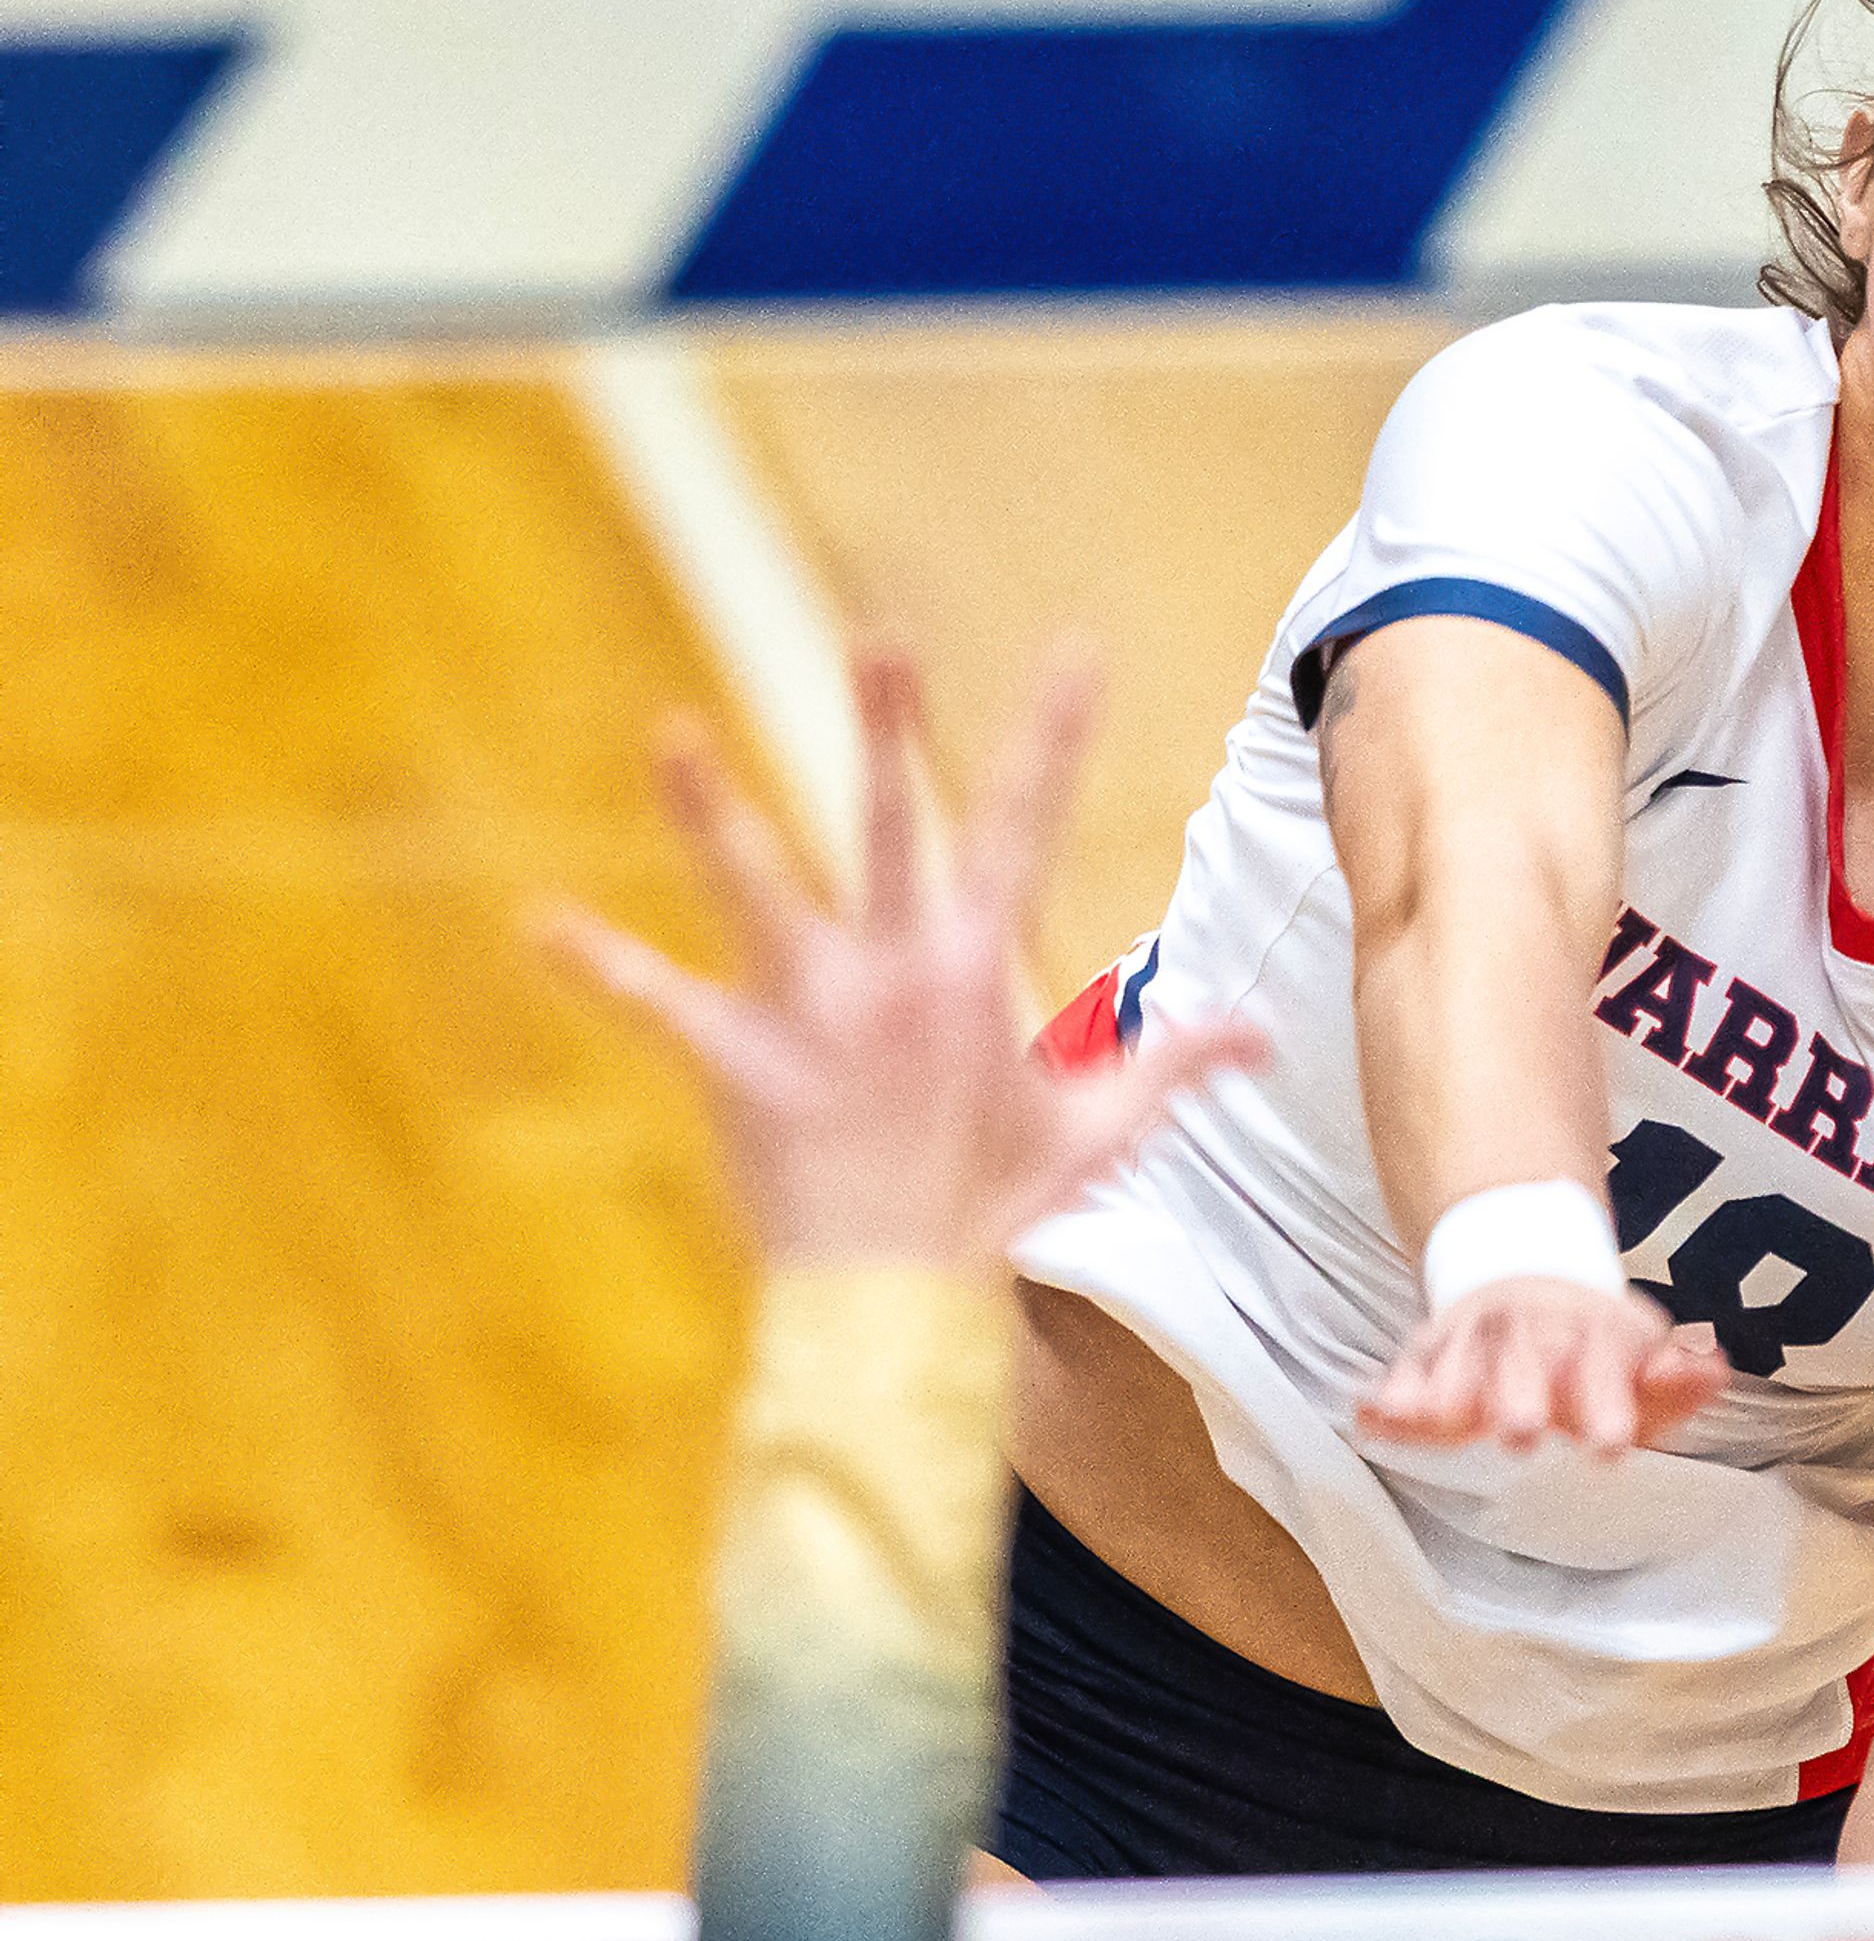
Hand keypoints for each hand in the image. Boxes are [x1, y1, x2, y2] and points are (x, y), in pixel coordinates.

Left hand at [539, 643, 1269, 1271]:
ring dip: (712, 811)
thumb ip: (1176, 1063)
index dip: (1054, 734)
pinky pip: (657, 1004)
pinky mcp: (737, 1061)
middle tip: (878, 639)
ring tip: (672, 733)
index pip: (1027, 828)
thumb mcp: (1099, 1133)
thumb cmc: (996, 1212)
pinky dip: (599, 967)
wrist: (898, 1301)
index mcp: (975, 971)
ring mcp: (809, 1012)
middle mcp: (893, 971)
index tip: (1075, 650)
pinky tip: (540, 924)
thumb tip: (1265, 1032)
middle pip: (889, 824)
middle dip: (887, 728)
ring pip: (756, 888)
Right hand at [1355, 1275, 1729, 1455]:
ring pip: (1459, 1356)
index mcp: (1589, 1336)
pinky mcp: (1427, 1354)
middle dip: (1521, 1392)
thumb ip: (1674, 1379)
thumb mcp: (1639, 1361)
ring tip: (1433, 1417)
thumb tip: (1711, 1370)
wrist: (1525, 1271)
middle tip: (1524, 1429)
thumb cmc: (1590, 1348)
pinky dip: (1387, 1394)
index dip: (1606, 1401)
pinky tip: (1370, 1417)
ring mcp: (1474, 1339)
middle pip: (1523, 1359)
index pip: (1600, 1364)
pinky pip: (1404, 1370)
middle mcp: (1529, 1333)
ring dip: (1448, 1388)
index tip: (1611, 1443)